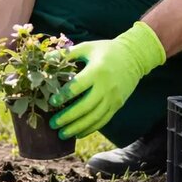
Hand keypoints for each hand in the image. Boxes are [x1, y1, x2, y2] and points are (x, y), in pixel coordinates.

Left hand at [47, 21, 165, 138]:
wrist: (134, 56)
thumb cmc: (106, 50)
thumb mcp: (87, 47)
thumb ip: (67, 54)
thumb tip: (46, 58)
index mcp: (97, 71)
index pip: (78, 86)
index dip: (64, 95)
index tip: (51, 102)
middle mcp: (106, 86)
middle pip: (85, 106)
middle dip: (68, 117)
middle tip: (53, 124)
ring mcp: (113, 98)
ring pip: (94, 117)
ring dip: (78, 127)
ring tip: (62, 134)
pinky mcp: (117, 105)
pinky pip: (103, 120)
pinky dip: (90, 128)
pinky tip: (78, 133)